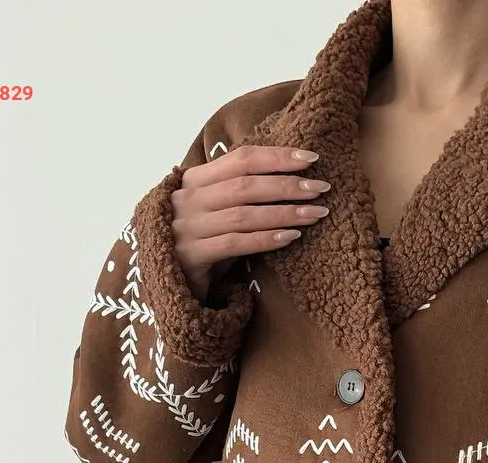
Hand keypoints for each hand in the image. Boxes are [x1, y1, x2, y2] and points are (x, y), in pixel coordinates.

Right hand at [170, 145, 330, 301]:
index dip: (277, 156)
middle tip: (320, 188)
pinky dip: (265, 239)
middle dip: (287, 184)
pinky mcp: (192, 256)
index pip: (240, 159)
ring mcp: (188, 227)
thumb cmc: (201, 242)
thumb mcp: (215, 211)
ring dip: (283, 212)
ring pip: (243, 214)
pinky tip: (291, 236)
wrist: (167, 281)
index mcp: (195, 180)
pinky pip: (235, 244)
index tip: (311, 159)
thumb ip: (239, 193)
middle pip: (245, 185)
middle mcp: (189, 199)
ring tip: (315, 213)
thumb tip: (290, 177)